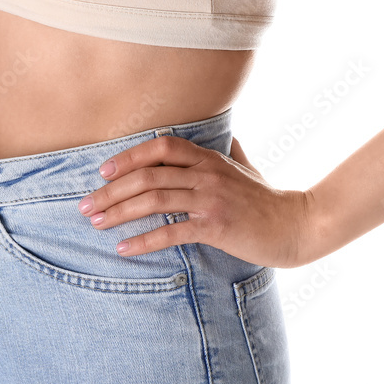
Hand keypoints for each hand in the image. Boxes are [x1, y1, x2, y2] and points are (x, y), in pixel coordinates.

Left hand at [77, 134, 317, 268]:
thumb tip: (229, 134)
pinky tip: (124, 248)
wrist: (297, 225)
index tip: (103, 172)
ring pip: (153, 200)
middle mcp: (206, 173)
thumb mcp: (248, 168)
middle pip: (147, 175)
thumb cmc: (268, 200)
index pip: (160, 146)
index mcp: (209, 158)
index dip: (128, 157)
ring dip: (118, 212)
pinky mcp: (216, 226)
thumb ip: (232, 151)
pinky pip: (170, 232)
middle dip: (110, 191)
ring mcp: (211, 199)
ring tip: (96, 224)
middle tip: (86, 206)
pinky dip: (143, 241)